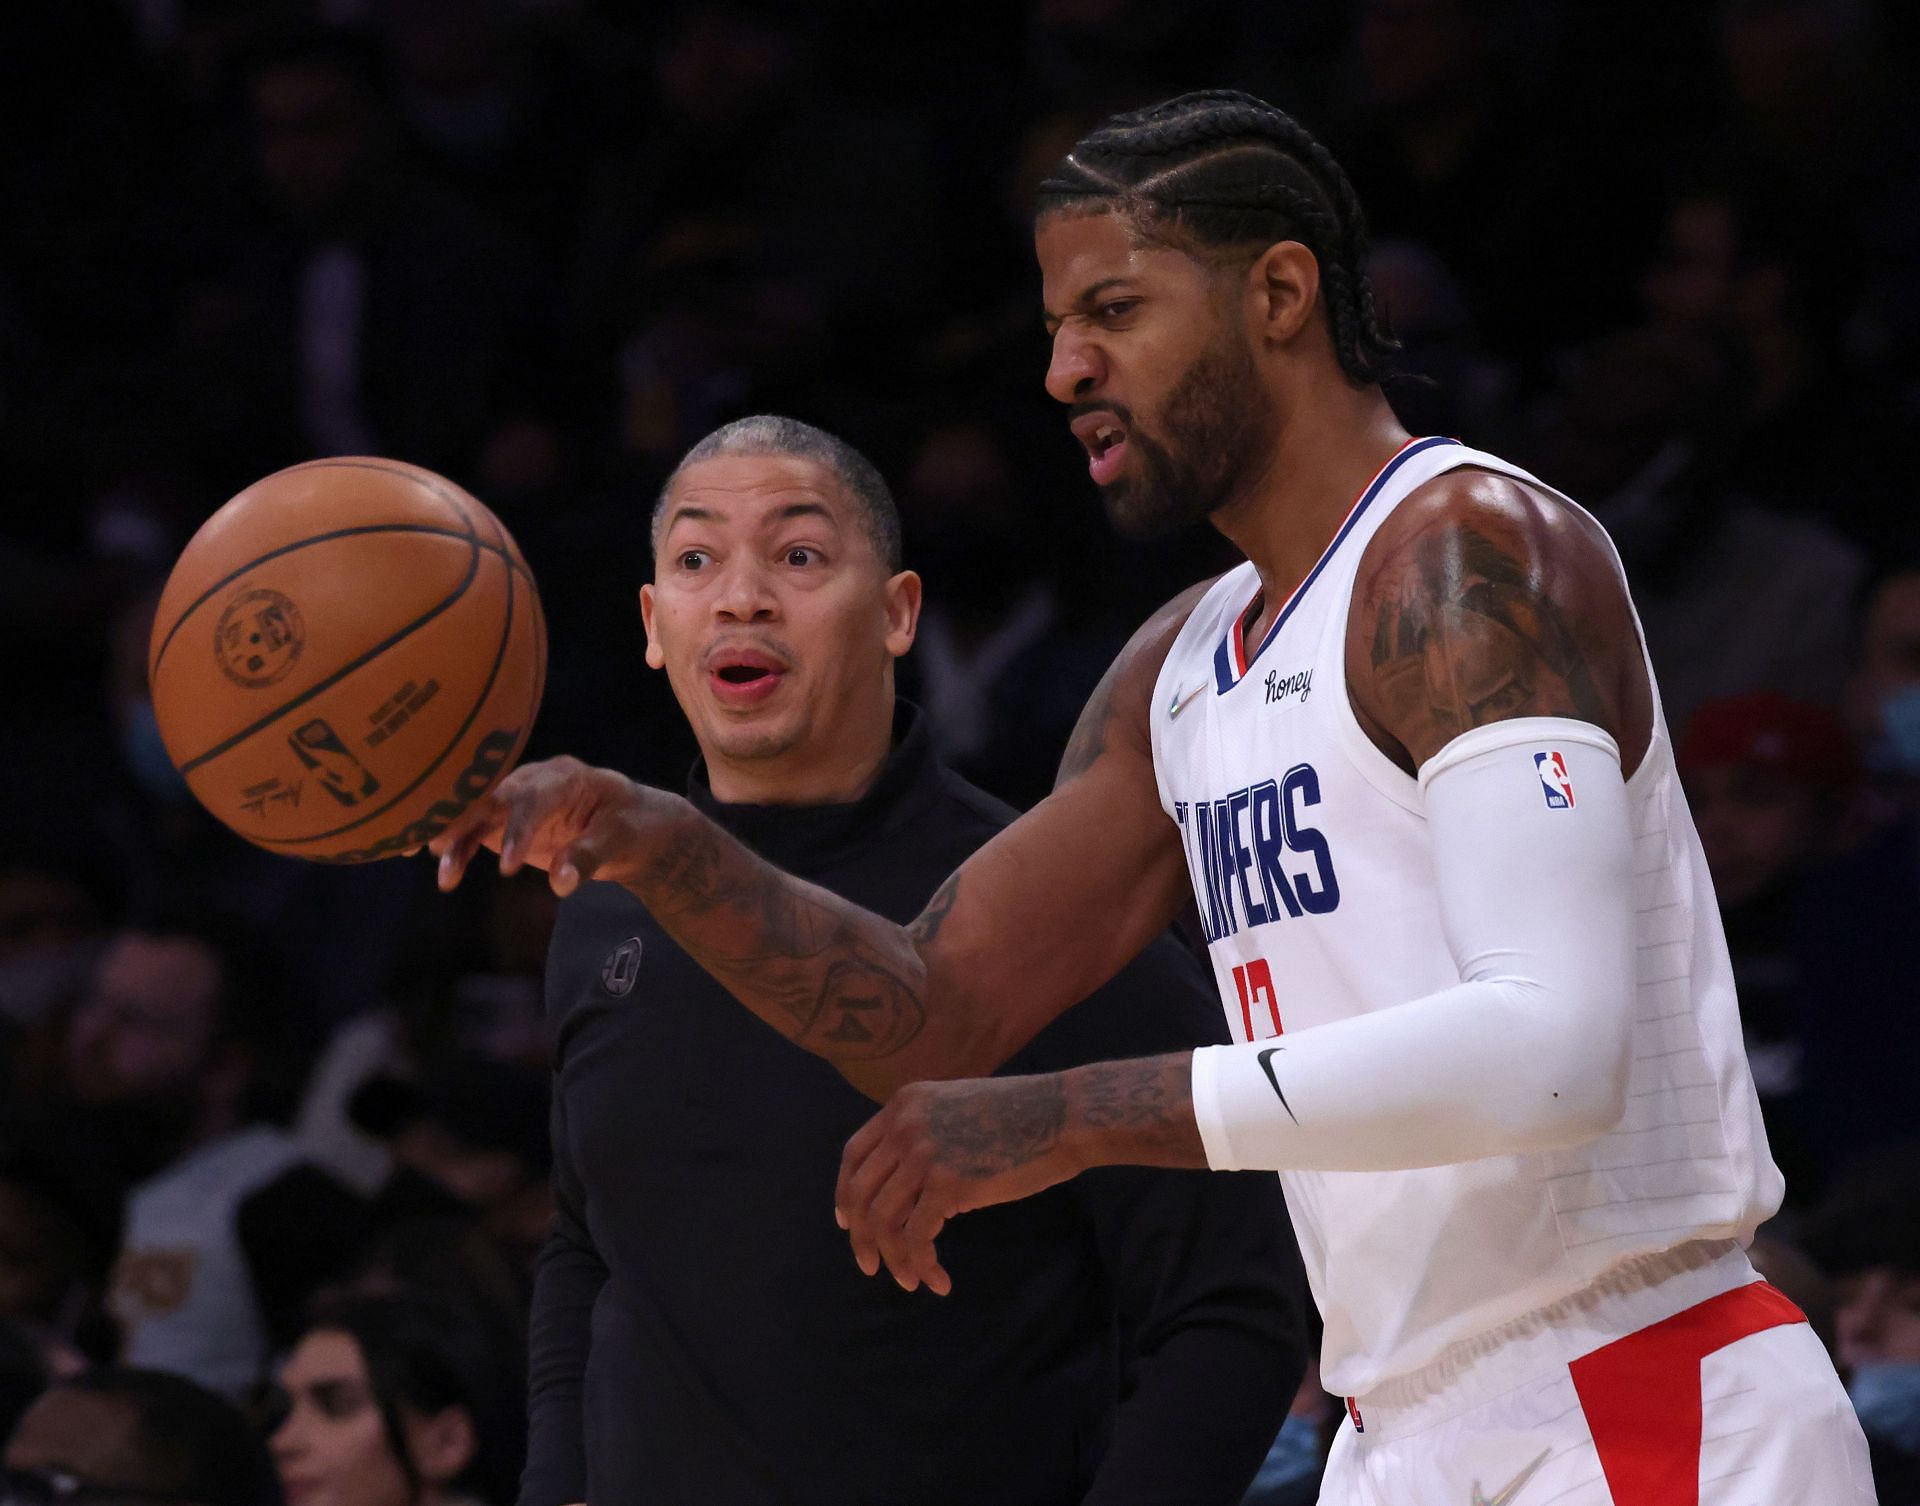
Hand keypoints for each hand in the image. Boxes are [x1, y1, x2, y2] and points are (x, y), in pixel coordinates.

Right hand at [426, 755, 656, 896]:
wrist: (630, 824)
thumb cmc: (630, 826)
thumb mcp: (622, 841)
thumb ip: (590, 857)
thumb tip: (561, 881)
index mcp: (565, 777)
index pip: (536, 799)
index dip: (520, 828)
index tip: (510, 867)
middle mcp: (532, 781)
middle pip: (492, 797)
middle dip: (465, 820)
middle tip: (440, 848)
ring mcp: (512, 798)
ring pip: (473, 813)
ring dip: (451, 838)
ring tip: (439, 872)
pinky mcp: (500, 820)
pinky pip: (468, 829)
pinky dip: (446, 841)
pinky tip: (408, 849)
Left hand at [833, 1074, 1082, 1295]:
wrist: (1061, 1115)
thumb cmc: (1021, 1114)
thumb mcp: (955, 1108)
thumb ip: (925, 1136)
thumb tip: (906, 1187)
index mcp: (904, 1104)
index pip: (853, 1154)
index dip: (845, 1193)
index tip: (847, 1222)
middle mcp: (904, 1126)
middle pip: (861, 1192)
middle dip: (861, 1236)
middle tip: (870, 1266)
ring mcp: (923, 1154)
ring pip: (884, 1220)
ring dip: (892, 1259)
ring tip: (909, 1282)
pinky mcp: (948, 1184)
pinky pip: (917, 1237)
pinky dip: (922, 1265)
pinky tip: (938, 1281)